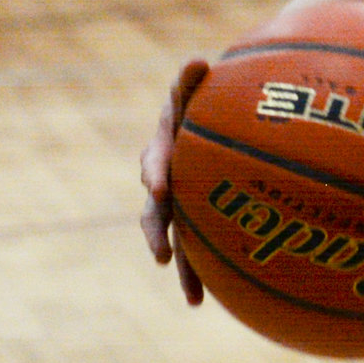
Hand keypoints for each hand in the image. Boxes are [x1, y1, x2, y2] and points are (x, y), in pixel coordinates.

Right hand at [139, 57, 209, 302]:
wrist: (209, 122)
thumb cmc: (203, 103)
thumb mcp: (195, 90)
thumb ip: (192, 80)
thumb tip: (197, 60)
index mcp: (164, 148)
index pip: (156, 159)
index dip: (156, 171)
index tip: (159, 184)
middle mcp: (164, 180)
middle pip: (154, 210)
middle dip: (156, 232)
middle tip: (160, 254)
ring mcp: (178, 205)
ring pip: (173, 238)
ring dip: (180, 266)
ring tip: (192, 296)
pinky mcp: (195, 221)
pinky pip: (195, 249)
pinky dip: (197, 274)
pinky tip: (204, 302)